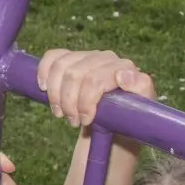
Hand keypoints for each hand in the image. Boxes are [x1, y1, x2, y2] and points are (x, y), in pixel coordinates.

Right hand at [35, 49, 155, 129]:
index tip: (85, 120)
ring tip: (60, 113)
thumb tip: (124, 76)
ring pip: (61, 66)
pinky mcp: (73, 59)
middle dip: (69, 101)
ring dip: (55, 94)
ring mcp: (89, 57)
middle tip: (72, 121)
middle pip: (75, 74)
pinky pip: (54, 56)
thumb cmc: (126, 123)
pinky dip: (44, 71)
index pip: (96, 78)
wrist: (113, 127)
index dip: (85, 101)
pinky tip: (43, 87)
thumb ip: (141, 91)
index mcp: (126, 69)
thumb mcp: (139, 113)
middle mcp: (108, 58)